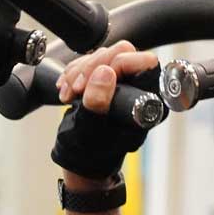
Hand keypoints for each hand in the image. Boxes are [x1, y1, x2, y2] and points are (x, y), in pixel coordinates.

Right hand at [53, 41, 160, 189]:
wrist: (81, 161)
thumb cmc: (91, 154)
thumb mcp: (92, 131)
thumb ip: (99, 103)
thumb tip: (105, 71)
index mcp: (147, 100)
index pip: (142, 62)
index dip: (116, 64)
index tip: (93, 80)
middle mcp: (139, 88)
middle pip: (120, 53)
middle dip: (91, 68)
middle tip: (76, 89)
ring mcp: (122, 82)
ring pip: (102, 55)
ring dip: (79, 72)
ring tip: (68, 95)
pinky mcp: (106, 80)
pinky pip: (90, 62)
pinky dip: (74, 74)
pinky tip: (66, 91)